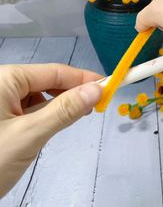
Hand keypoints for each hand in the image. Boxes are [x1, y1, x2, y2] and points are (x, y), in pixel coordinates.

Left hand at [0, 63, 101, 196]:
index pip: (54, 71)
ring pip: (37, 96)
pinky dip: (43, 115)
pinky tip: (50, 125)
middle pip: (46, 81)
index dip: (83, 78)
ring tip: (75, 117)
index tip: (109, 86)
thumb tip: (97, 89)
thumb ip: (64, 110)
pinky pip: (27, 108)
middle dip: (70, 92)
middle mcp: (2, 83)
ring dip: (57, 105)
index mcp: (6, 78)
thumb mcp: (30, 135)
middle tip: (95, 106)